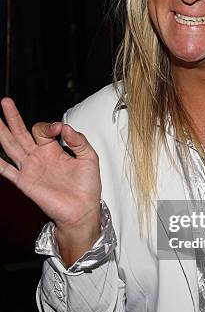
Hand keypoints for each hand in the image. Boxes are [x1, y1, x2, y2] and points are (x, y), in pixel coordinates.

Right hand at [0, 98, 101, 245]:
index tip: (59, 129)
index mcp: (53, 150)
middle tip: (5, 101)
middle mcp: (39, 157)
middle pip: (21, 133)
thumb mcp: (89, 158)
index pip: (43, 130)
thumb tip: (65, 128)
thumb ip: (79, 140)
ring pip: (11, 146)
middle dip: (13, 117)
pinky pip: (6, 171)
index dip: (48, 126)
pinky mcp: (25, 182)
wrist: (82, 210)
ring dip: (2, 133)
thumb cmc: (87, 186)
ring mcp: (30, 168)